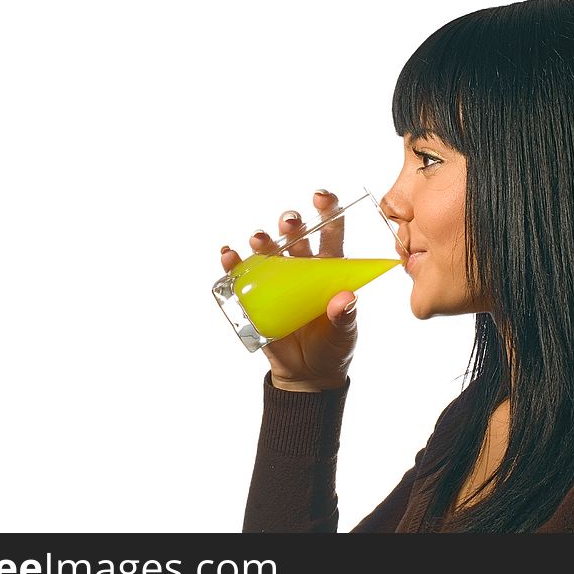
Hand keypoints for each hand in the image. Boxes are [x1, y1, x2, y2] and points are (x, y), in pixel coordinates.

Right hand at [219, 189, 356, 391]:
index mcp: (328, 270)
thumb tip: (345, 300)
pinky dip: (232, 263)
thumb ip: (345, 317)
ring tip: (260, 239)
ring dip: (263, 240)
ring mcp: (277, 281)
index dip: (328, 212)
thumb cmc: (332, 347)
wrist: (307, 375)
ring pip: (267, 251)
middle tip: (290, 222)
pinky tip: (229, 255)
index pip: (330, 234)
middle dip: (291, 223)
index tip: (322, 198)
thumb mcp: (344, 334)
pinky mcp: (256, 298)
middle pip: (295, 237)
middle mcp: (302, 269)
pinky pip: (240, 276)